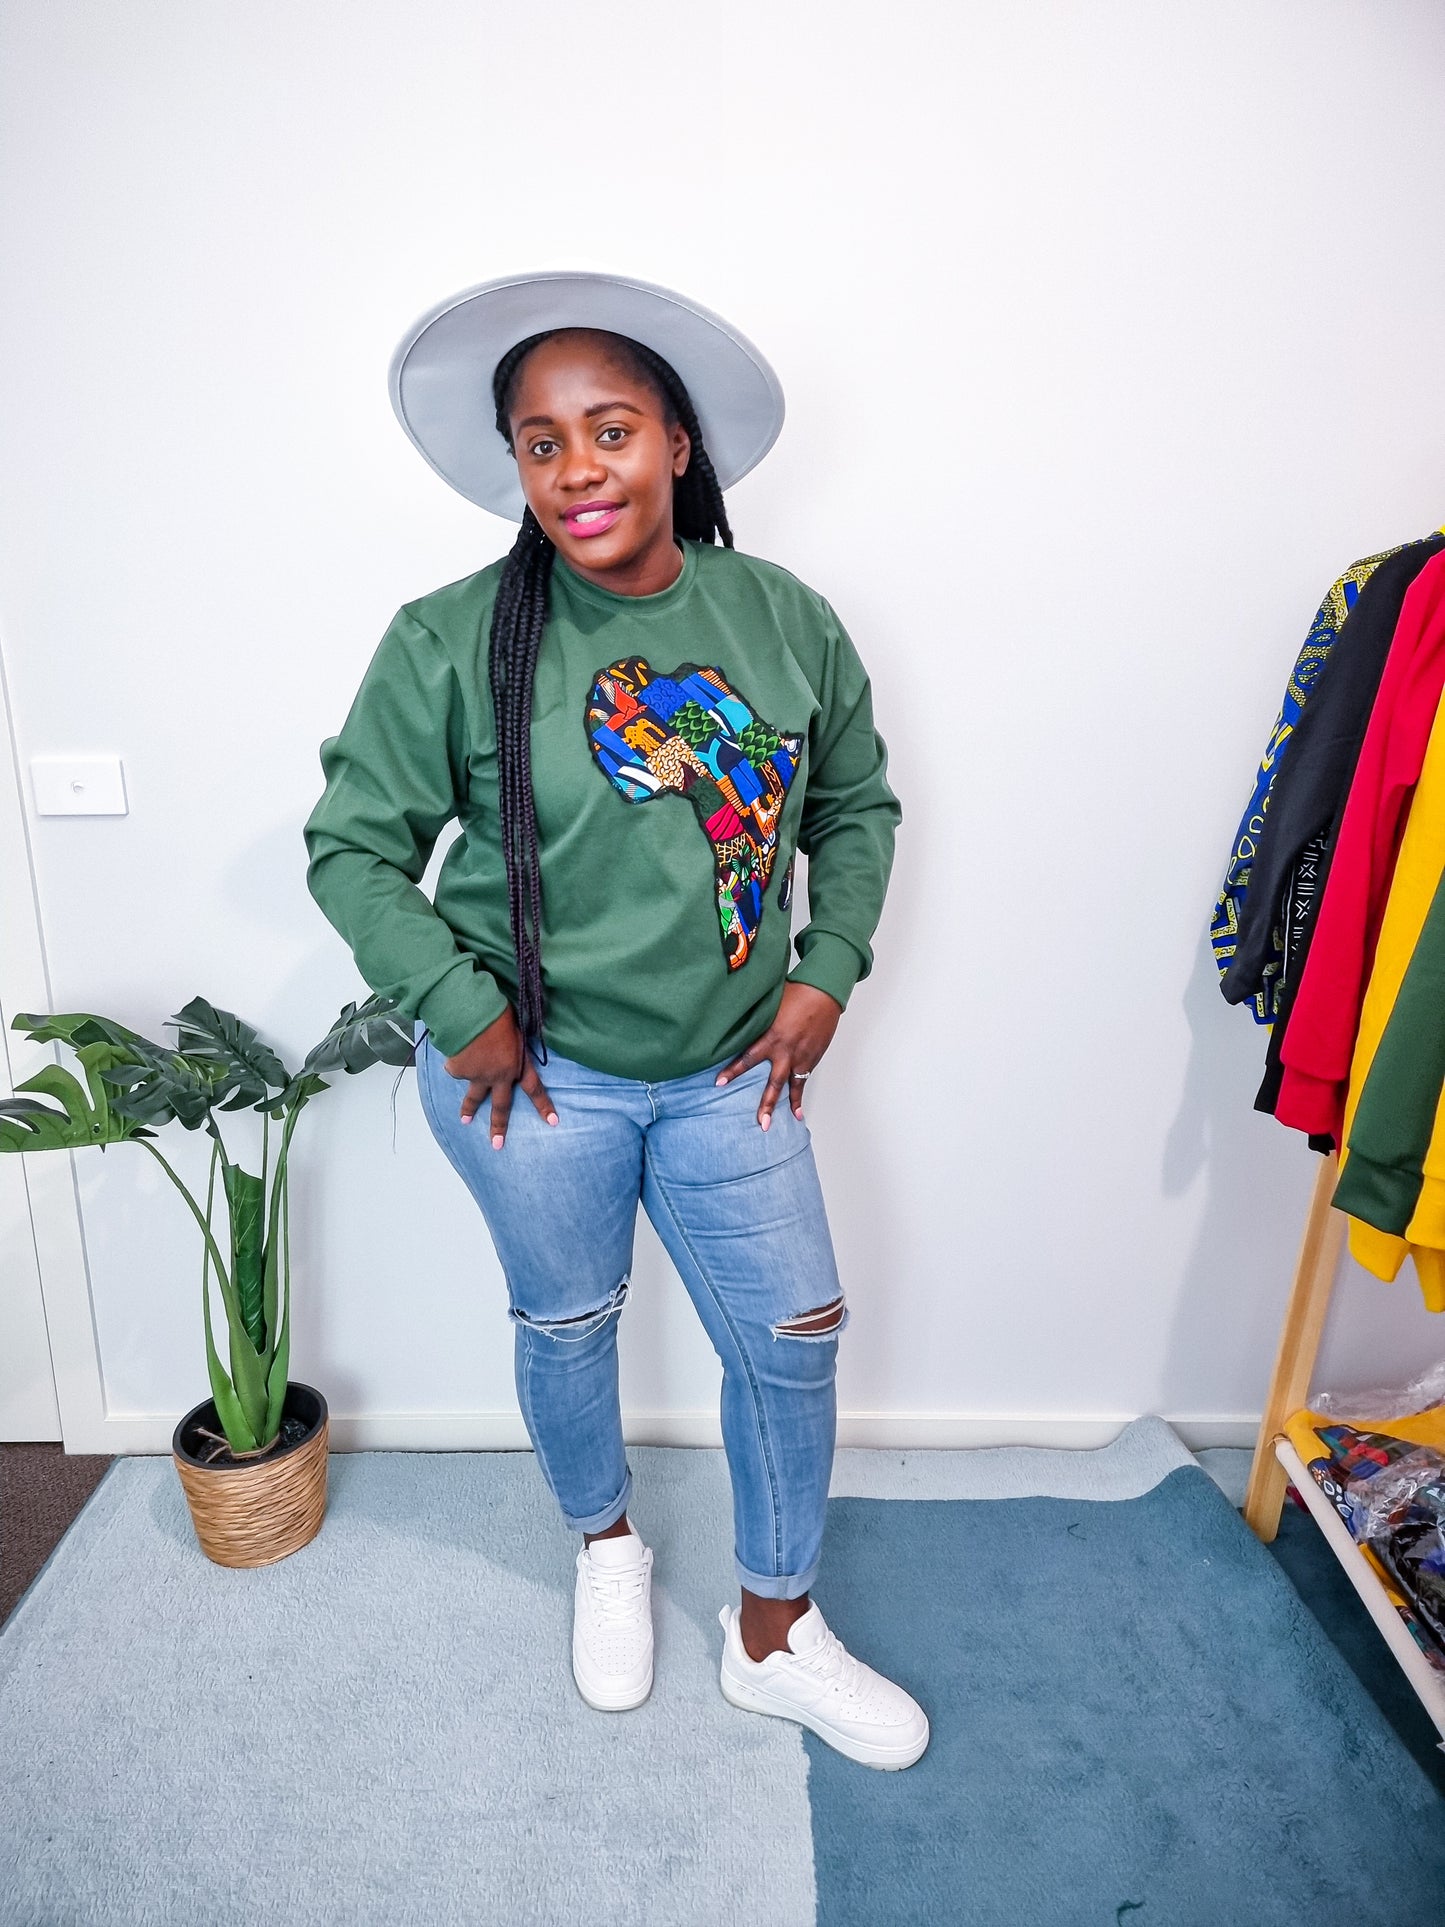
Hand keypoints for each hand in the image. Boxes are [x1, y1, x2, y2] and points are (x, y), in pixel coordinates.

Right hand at [443, 1006, 556, 1148]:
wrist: (470, 1013)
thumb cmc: (496, 1014)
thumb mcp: (515, 1029)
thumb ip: (513, 1046)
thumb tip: (508, 1049)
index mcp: (518, 1063)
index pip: (535, 1089)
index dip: (544, 1105)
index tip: (552, 1122)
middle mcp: (500, 1075)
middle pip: (501, 1106)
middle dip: (499, 1127)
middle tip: (497, 1144)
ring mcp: (479, 1076)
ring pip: (474, 1097)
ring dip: (468, 1110)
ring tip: (465, 1120)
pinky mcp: (460, 1071)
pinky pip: (457, 1068)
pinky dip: (456, 1060)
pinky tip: (456, 1048)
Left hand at [714, 982, 842, 1129]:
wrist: (823, 993)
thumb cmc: (796, 993)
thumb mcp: (770, 1006)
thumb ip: (757, 1020)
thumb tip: (738, 1023)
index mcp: (772, 1037)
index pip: (748, 1057)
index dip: (733, 1071)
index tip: (719, 1083)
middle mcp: (786, 1051)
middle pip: (773, 1083)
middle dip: (765, 1103)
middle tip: (759, 1122)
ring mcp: (801, 1057)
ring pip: (790, 1087)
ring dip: (783, 1106)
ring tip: (772, 1124)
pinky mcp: (812, 1058)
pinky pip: (804, 1081)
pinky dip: (799, 1097)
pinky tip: (797, 1113)